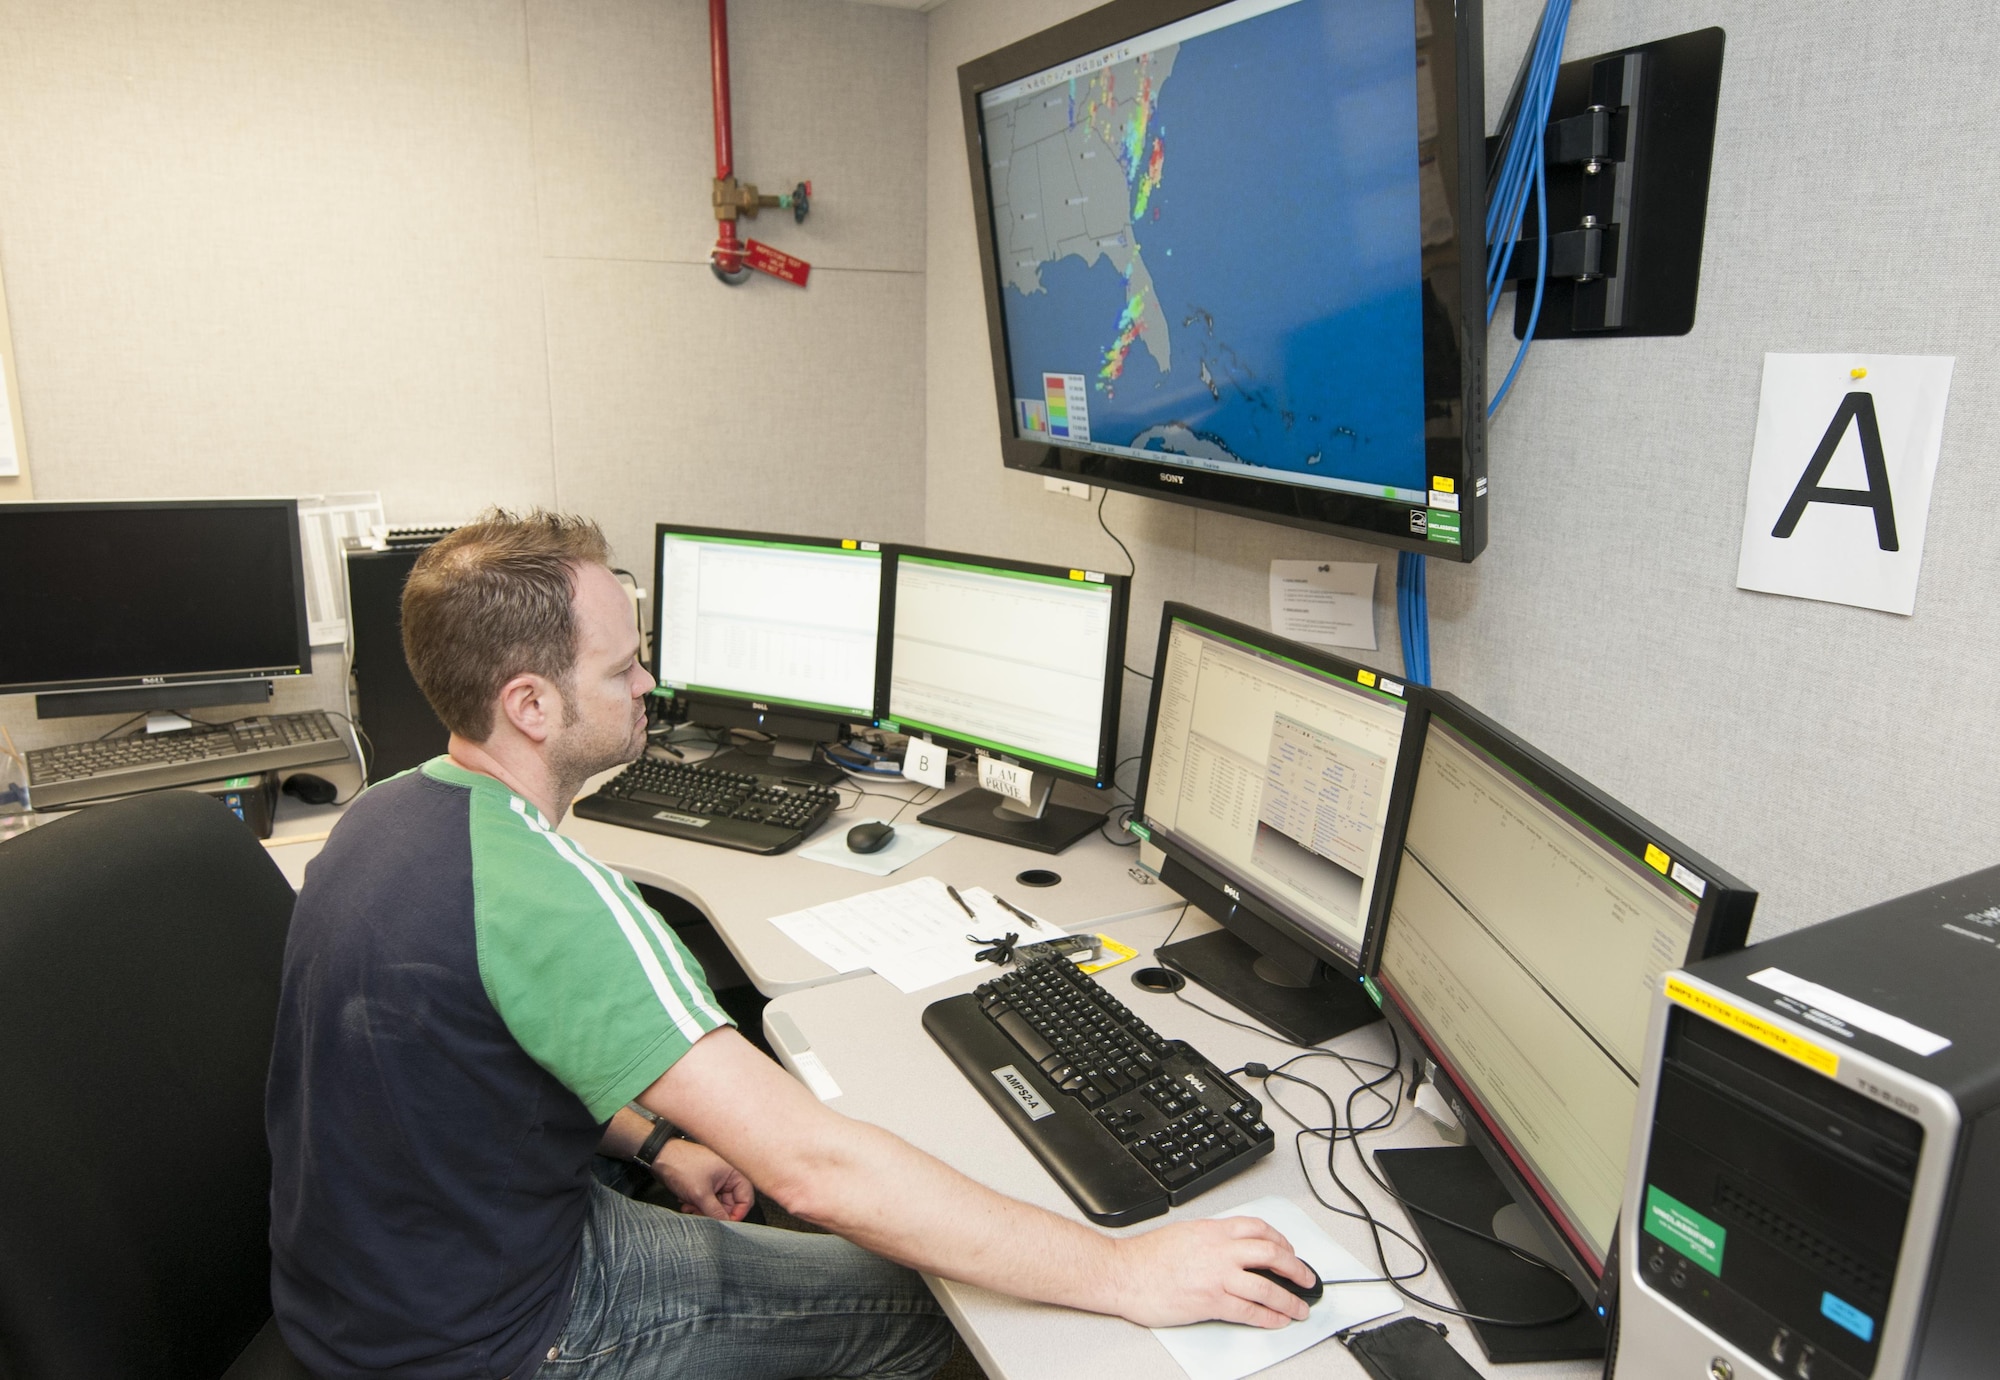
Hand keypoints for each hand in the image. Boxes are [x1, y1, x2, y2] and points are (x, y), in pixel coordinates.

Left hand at [652, 1138, 755, 1220]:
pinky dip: (699, 1203)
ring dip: (704, 1209)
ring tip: (691, 1208)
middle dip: (715, 1212)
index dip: (736, 1214)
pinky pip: (708, 1198)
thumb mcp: (700, 1194)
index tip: (726, 1223)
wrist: (661, 1156)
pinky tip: (687, 1203)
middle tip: (702, 1216)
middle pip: (730, 1202)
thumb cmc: (682, 1165)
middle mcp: (727, 1174)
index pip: (745, 1199)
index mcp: (734, 1172)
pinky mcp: (706, 1181)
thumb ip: (716, 1212)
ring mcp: (716, 1178)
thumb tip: (726, 1224)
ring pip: (717, 1202)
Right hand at [1104, 1216, 1313, 1328]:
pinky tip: (1277, 1320)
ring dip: (1289, 1299)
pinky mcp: (1210, 1301)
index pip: (1258, 1228)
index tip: (1289, 1250)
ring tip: (1299, 1308)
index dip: (1281, 1239)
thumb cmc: (1146, 1257)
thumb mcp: (1184, 1233)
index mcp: (1213, 1230)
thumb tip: (1229, 1246)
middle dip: (1296, 1267)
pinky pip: (1249, 1310)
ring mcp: (1217, 1276)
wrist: (1123, 1273)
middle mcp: (1219, 1250)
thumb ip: (1210, 1238)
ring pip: (1266, 1285)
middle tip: (1307, 1278)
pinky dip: (1268, 1316)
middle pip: (1271, 1253)